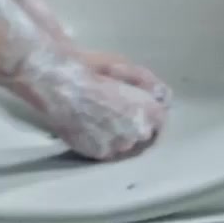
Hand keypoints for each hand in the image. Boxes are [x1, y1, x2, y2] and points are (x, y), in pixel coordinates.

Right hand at [1, 45, 170, 159]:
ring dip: (121, 136)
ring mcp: (117, 146)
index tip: (142, 110)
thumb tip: (163, 97)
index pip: (161, 121)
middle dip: (137, 124)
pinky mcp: (98, 154)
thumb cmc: (94, 70)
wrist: (60, 83)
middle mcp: (138, 132)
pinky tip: (94, 127)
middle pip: (145, 134)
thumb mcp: (130, 68)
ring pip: (127, 145)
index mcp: (150, 111)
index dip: (151, 115)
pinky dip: (105, 142)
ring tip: (105, 119)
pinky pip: (109, 151)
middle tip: (120, 112)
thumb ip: (151, 85)